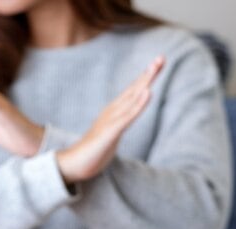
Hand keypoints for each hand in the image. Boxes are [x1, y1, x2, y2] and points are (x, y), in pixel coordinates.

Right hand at [56, 55, 164, 183]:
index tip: (159, 63)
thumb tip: (126, 119)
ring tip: (155, 68)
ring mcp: (111, 121)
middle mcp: (112, 112)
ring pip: (131, 99)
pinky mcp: (110, 132)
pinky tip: (148, 92)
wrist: (73, 164)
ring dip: (144, 82)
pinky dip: (139, 104)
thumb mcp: (111, 135)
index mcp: (114, 113)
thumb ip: (118, 126)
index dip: (146, 78)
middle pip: (133, 90)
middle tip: (162, 58)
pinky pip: (127, 116)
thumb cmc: (93, 151)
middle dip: (148, 74)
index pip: (133, 93)